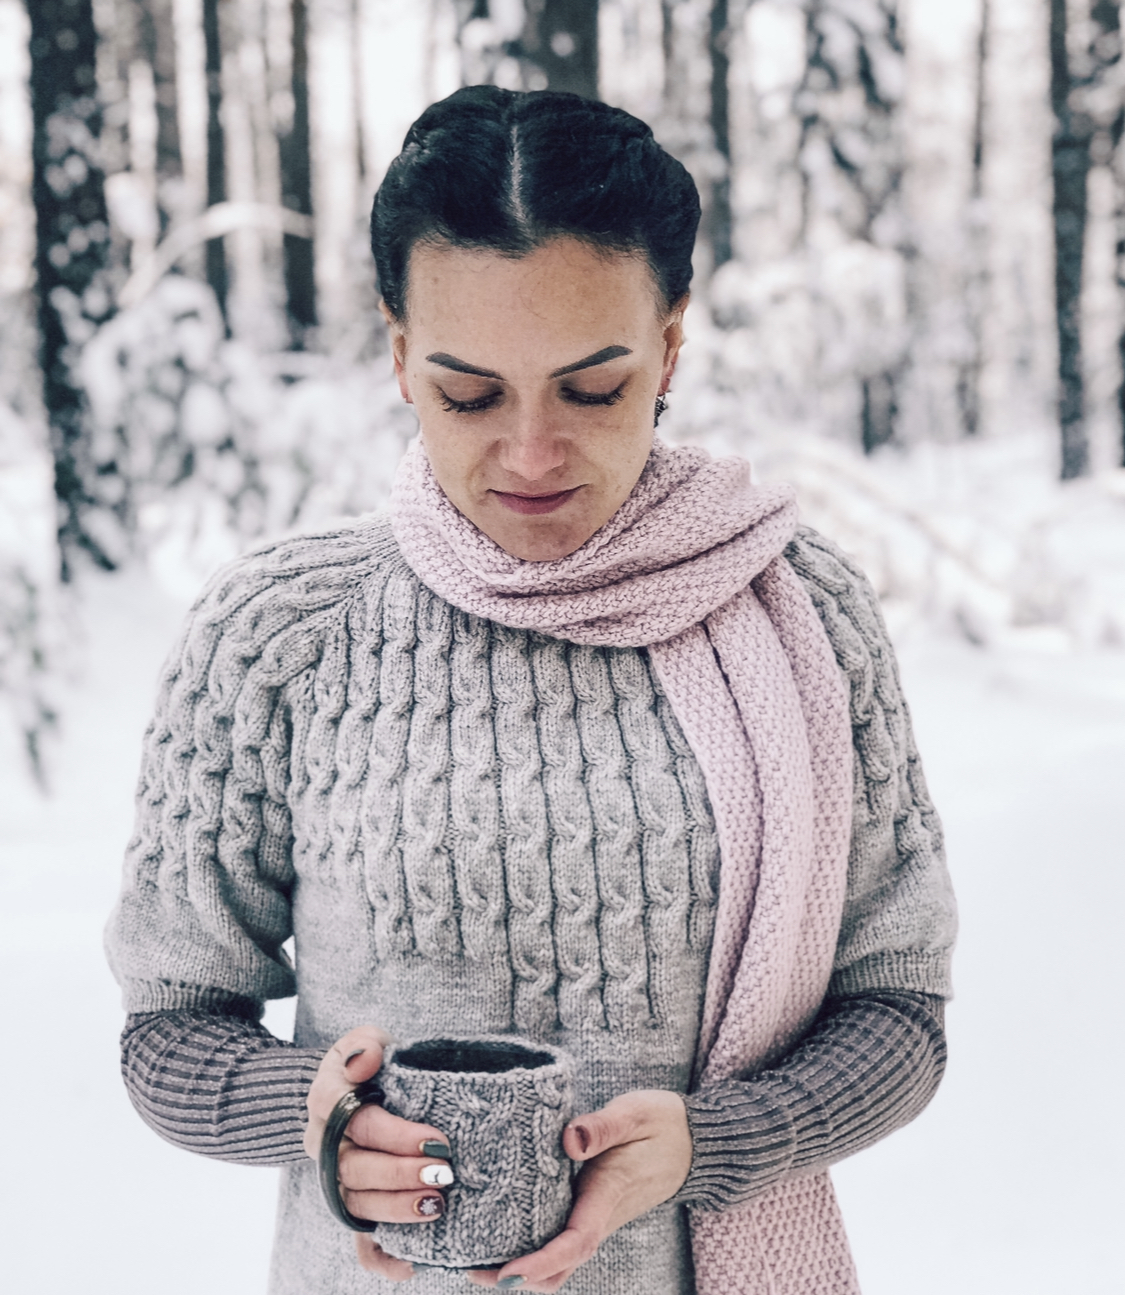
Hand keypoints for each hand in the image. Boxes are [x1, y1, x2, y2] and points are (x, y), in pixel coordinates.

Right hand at [304, 1025, 455, 1282]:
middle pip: (355, 1170)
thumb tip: (365, 1059)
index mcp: (326, 1102)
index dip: (397, 1135)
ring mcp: (333, 1179)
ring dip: (398, 1209)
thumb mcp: (365, 1039)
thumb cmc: (369, 1062)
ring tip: (438, 1205)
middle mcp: (322, 1144)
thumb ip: (365, 1044)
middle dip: (402, 1176)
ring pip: (356, 1205)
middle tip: (444, 1174)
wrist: (349, 1090)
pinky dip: (380, 1258)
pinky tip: (409, 1263)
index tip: (438, 1138)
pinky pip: (356, 1240)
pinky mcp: (349, 1203)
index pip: (358, 1124)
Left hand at [466, 1089, 691, 1292]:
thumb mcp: (635, 1114)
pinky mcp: (591, 1208)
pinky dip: (532, 1246)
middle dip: (518, 1277)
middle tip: (470, 1266)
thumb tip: (569, 1139)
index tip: (507, 1271)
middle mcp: (599, 1214)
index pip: (576, 1242)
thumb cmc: (662, 1124)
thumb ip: (603, 1126)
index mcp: (608, 1194)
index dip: (541, 1261)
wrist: (691, 1142)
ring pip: (559, 1259)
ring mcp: (596, 1215)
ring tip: (475, 1253)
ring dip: (522, 1267)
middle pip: (560, 1266)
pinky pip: (561, 1240)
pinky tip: (503, 1226)